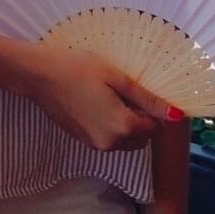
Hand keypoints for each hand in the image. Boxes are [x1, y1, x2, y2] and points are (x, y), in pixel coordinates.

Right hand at [19, 43, 179, 150]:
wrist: (37, 75)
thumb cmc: (77, 69)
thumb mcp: (117, 78)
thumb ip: (148, 99)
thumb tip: (177, 115)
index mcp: (123, 126)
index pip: (154, 128)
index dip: (151, 110)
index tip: (137, 92)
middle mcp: (111, 143)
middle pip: (141, 138)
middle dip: (139, 120)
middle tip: (122, 93)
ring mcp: (94, 144)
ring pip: (124, 141)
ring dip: (124, 124)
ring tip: (106, 96)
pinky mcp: (81, 141)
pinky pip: (107, 139)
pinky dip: (108, 126)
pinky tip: (93, 103)